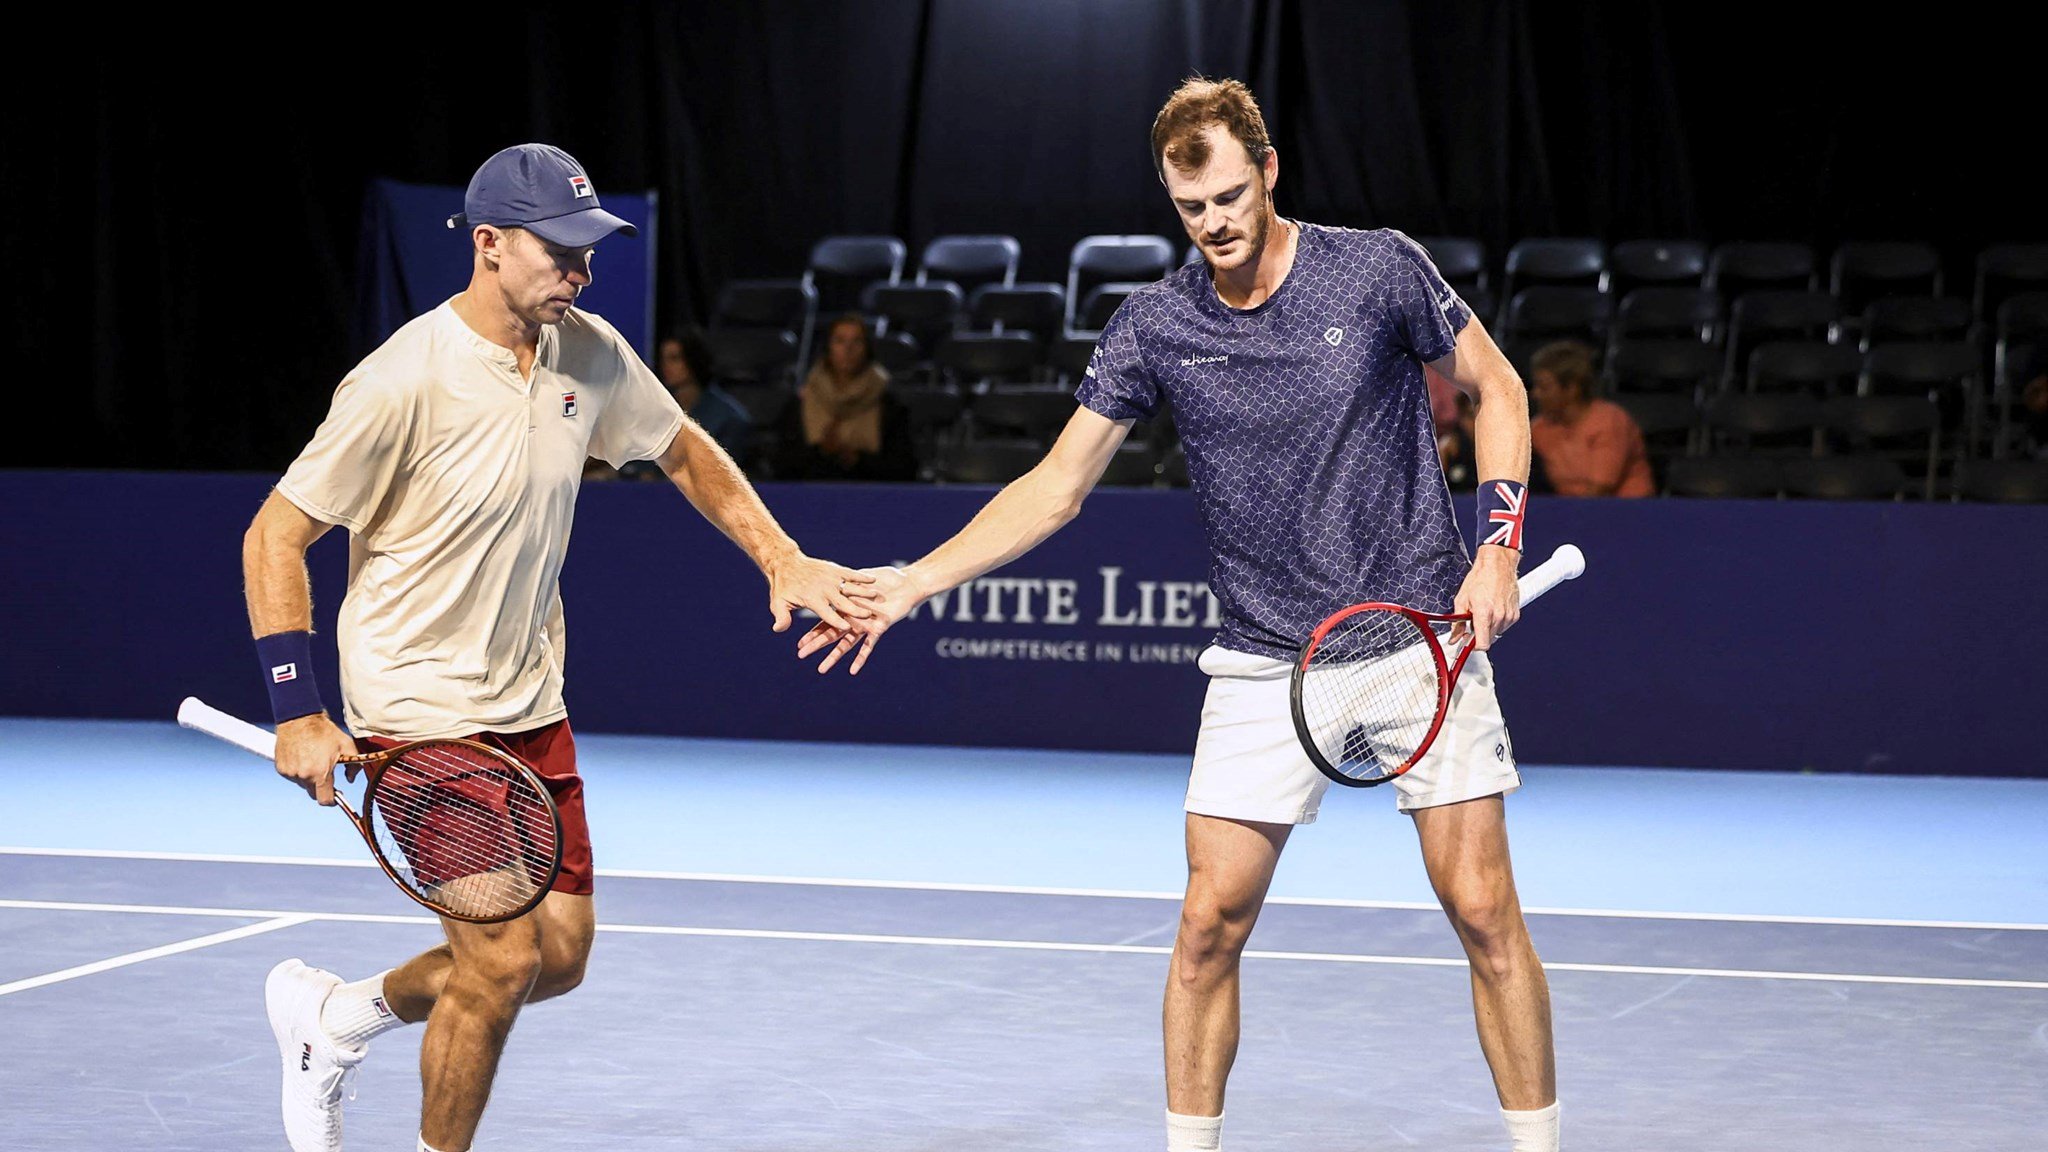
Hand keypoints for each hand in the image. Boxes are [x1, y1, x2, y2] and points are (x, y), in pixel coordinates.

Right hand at [274, 712, 356, 806]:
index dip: (332, 800)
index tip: (336, 796)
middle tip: (325, 775)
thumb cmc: (323, 731)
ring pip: (302, 784)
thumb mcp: (346, 745)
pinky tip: (302, 758)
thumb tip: (351, 778)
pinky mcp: (281, 768)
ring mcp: (290, 773)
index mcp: (319, 773)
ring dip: (308, 778)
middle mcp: (303, 776)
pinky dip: (298, 771)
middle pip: (313, 793)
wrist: (299, 718)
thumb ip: (354, 765)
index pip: (324, 800)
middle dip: (321, 787)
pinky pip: (292, 776)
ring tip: (313, 760)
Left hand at [765, 552, 876, 632]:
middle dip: (856, 609)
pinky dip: (861, 577)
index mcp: (813, 599)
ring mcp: (831, 578)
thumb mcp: (778, 603)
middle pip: (843, 601)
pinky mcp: (835, 569)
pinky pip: (850, 573)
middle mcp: (824, 589)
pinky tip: (873, 580)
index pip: (827, 614)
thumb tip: (778, 630)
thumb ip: (781, 617)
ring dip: (863, 592)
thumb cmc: (782, 586)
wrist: (786, 562)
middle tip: (868, 615)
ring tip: (876, 596)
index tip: (847, 627)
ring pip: (850, 587)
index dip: (836, 621)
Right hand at [795, 565, 924, 674]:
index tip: (799, 642)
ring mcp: (865, 627)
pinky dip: (861, 658)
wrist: (906, 584)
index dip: (813, 633)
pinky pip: (868, 647)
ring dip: (833, 657)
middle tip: (800, 655)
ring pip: (846, 645)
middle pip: (831, 635)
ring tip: (821, 669)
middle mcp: (854, 621)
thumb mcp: (860, 578)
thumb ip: (847, 583)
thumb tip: (830, 580)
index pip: (826, 623)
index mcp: (847, 609)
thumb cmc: (885, 579)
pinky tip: (852, 670)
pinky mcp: (878, 629)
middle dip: (816, 645)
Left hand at [1452, 545, 1521, 651]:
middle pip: (1488, 639)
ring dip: (1488, 627)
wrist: (1497, 565)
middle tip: (1473, 620)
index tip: (1468, 643)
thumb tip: (1454, 637)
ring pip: (1496, 633)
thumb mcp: (1462, 600)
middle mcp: (1499, 617)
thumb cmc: (1481, 578)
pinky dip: (1497, 622)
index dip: (1473, 646)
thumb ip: (1457, 623)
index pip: (1482, 644)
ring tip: (1484, 612)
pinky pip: (1504, 626)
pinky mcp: (1515, 614)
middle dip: (1479, 633)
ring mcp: (1509, 616)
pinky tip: (1493, 609)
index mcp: (1484, 614)